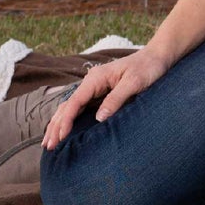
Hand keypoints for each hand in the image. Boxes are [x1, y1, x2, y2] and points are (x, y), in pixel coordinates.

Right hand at [42, 48, 170, 149]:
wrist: (157, 57)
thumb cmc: (147, 68)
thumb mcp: (134, 83)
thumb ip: (116, 99)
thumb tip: (99, 118)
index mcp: (96, 78)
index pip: (75, 102)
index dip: (65, 121)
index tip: (60, 137)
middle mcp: (91, 82)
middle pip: (67, 106)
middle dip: (56, 125)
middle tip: (47, 146)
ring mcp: (94, 88)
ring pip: (70, 107)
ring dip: (58, 124)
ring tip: (49, 142)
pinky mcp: (100, 94)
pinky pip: (80, 108)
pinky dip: (69, 120)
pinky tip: (64, 130)